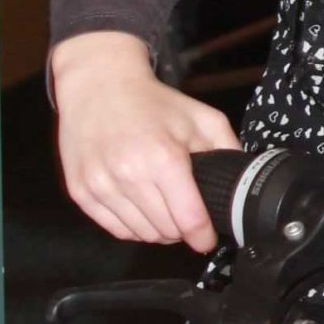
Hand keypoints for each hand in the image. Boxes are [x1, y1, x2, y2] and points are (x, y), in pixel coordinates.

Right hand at [50, 30, 240, 250]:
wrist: (98, 85)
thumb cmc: (151, 102)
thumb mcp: (201, 117)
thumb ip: (228, 148)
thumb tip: (243, 181)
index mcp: (163, 158)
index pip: (189, 219)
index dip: (203, 236)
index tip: (207, 238)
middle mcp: (129, 174)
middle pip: (166, 231)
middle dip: (182, 231)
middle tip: (186, 217)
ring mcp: (101, 185)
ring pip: (141, 234)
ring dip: (157, 231)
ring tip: (165, 213)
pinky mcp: (81, 191)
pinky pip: (114, 229)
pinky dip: (132, 228)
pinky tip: (142, 211)